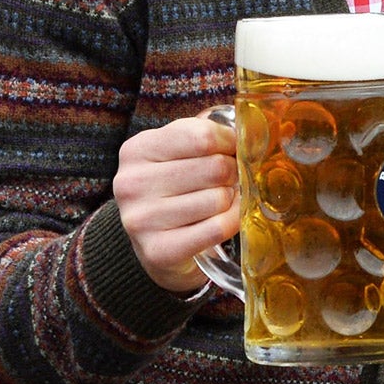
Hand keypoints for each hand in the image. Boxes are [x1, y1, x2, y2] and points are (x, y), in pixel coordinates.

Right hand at [112, 113, 238, 291]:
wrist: (159, 246)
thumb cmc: (176, 190)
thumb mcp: (180, 152)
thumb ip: (208, 135)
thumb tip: (252, 133)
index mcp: (136, 150)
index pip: (203, 136)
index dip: (230, 143)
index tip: (233, 151)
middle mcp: (131, 183)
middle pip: (214, 168)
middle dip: (232, 174)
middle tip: (228, 181)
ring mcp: (141, 219)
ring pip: (218, 199)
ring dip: (230, 201)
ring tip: (219, 203)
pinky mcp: (158, 251)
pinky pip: (217, 228)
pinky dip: (232, 222)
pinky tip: (224, 220)